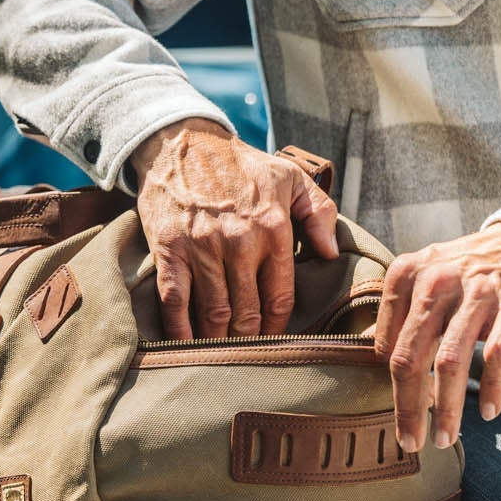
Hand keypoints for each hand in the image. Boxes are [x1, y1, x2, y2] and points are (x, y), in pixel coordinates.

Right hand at [131, 118, 337, 338]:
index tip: (277, 341)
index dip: (280, 326)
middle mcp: (240, 241)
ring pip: (215, 313)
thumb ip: (319, 211)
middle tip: (250, 357)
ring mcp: (203, 247)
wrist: (182, 143)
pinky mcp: (170, 249)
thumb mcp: (290, 176)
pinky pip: (176, 300)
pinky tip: (186, 348)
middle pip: (248, 312)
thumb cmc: (241, 164)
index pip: (281, 295)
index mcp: (274, 227)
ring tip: (223, 357)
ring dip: (219, 342)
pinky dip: (180, 330)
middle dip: (250, 341)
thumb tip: (330, 254)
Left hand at [374, 222, 500, 452]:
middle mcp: (436, 280)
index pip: (388, 345)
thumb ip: (398, 316)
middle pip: (411, 356)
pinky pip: (498, 353)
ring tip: (445, 438)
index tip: (402, 413)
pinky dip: (494, 387)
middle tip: (411, 442)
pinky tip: (489, 412)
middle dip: (409, 408)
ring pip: (451, 361)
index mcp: (406, 275)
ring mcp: (476, 290)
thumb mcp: (424, 281)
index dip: (391, 386)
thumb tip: (365, 354)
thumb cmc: (465, 274)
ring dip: (447, 408)